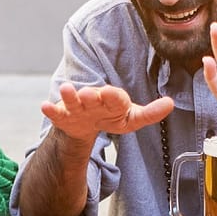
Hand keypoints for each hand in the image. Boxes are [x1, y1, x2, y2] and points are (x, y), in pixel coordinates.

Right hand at [40, 82, 172, 143]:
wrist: (85, 125)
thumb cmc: (111, 117)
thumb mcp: (132, 118)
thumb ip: (150, 113)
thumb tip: (171, 103)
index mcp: (112, 100)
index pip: (116, 98)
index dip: (114, 97)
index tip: (113, 94)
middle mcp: (94, 100)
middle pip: (93, 97)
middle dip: (91, 95)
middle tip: (89, 94)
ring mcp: (77, 107)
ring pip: (73, 101)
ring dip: (70, 96)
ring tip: (66, 90)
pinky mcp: (63, 115)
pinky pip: (56, 112)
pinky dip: (51, 109)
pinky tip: (45, 106)